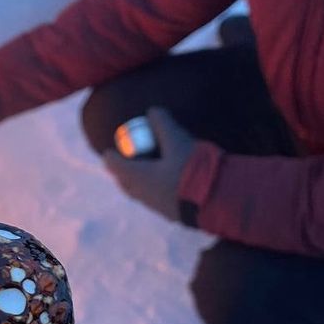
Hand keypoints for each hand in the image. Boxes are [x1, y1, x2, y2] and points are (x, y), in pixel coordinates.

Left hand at [103, 107, 195, 221]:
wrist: (214, 200)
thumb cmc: (191, 168)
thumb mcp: (177, 140)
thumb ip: (163, 124)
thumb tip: (152, 111)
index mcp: (137, 176)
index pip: (114, 166)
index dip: (110, 157)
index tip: (108, 152)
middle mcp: (141, 193)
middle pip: (124, 182)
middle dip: (122, 172)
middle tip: (123, 162)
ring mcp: (154, 205)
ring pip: (138, 193)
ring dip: (136, 182)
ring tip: (142, 173)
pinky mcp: (168, 213)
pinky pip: (152, 200)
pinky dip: (151, 190)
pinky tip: (162, 186)